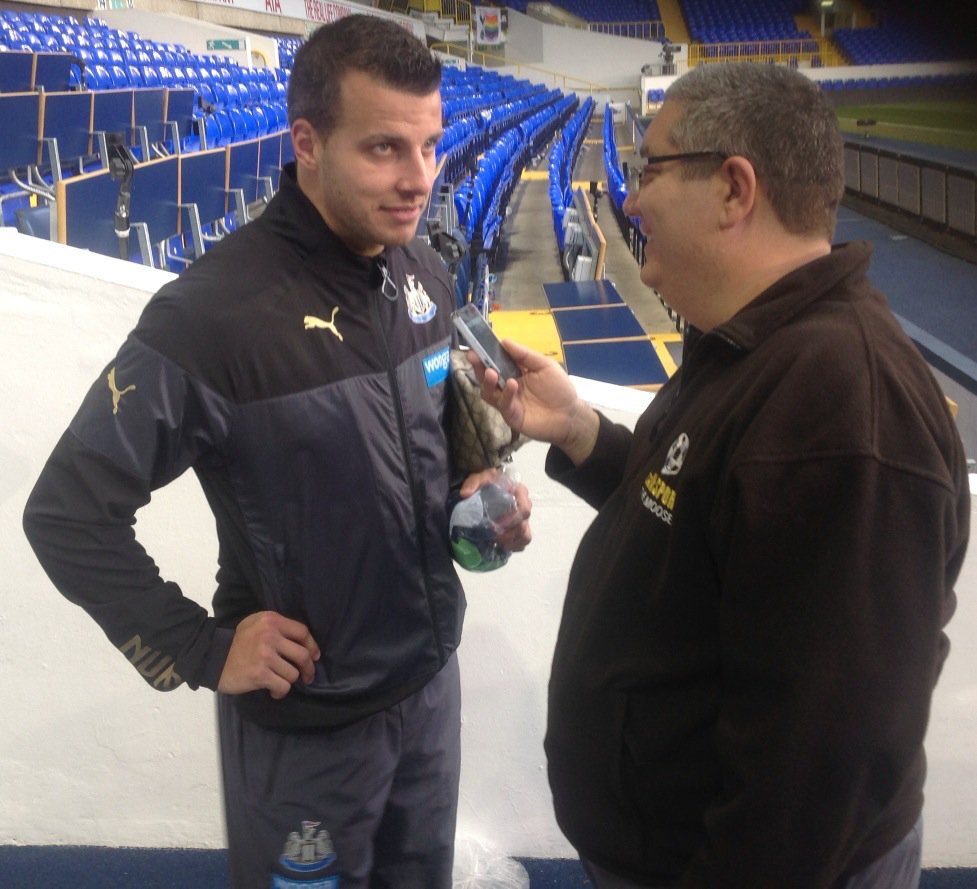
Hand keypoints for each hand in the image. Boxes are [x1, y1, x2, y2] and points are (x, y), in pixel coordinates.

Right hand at [218, 611, 320, 699]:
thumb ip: (277, 627)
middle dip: (308, 668)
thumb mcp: (256, 623)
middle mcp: (270, 636)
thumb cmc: (237, 641)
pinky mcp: (259, 674)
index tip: (314, 656)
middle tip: (307, 676)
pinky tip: (274, 691)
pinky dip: (280, 691)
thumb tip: (302, 642)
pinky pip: (283, 686)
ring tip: (279, 681)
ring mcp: (265, 655)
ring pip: (293, 673)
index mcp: (271, 621)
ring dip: (289, 680)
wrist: (212, 656)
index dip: (312, 646)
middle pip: (303, 655)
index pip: (302, 632)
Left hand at [459, 468, 532, 552]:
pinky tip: (500, 545)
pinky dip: (513, 546)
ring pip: (525, 536)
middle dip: (508, 534)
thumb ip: (473, 483)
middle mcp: (524, 505)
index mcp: (519, 492)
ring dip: (511, 542)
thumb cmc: (487, 482)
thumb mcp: (479, 478)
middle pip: (524, 525)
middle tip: (493, 537)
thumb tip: (465, 494)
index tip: (497, 525)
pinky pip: (522, 542)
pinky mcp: (520, 528)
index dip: (513, 520)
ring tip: (497, 542)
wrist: (489, 485)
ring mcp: (523, 518)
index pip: (524, 509)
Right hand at [470, 340, 599, 464]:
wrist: (570, 415)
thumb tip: (504, 341)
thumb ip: (525, 355)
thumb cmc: (558, 388)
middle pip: (486, 377)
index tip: (476, 346)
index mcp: (514, 372)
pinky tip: (512, 384)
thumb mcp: (544, 365)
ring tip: (491, 372)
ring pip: (489, 392)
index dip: (485, 354)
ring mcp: (508, 402)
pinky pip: (503, 404)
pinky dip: (506, 394)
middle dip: (479, 367)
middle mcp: (507, 386)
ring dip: (488, 382)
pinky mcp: (511, 416)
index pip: (496, 362)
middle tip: (474, 357)